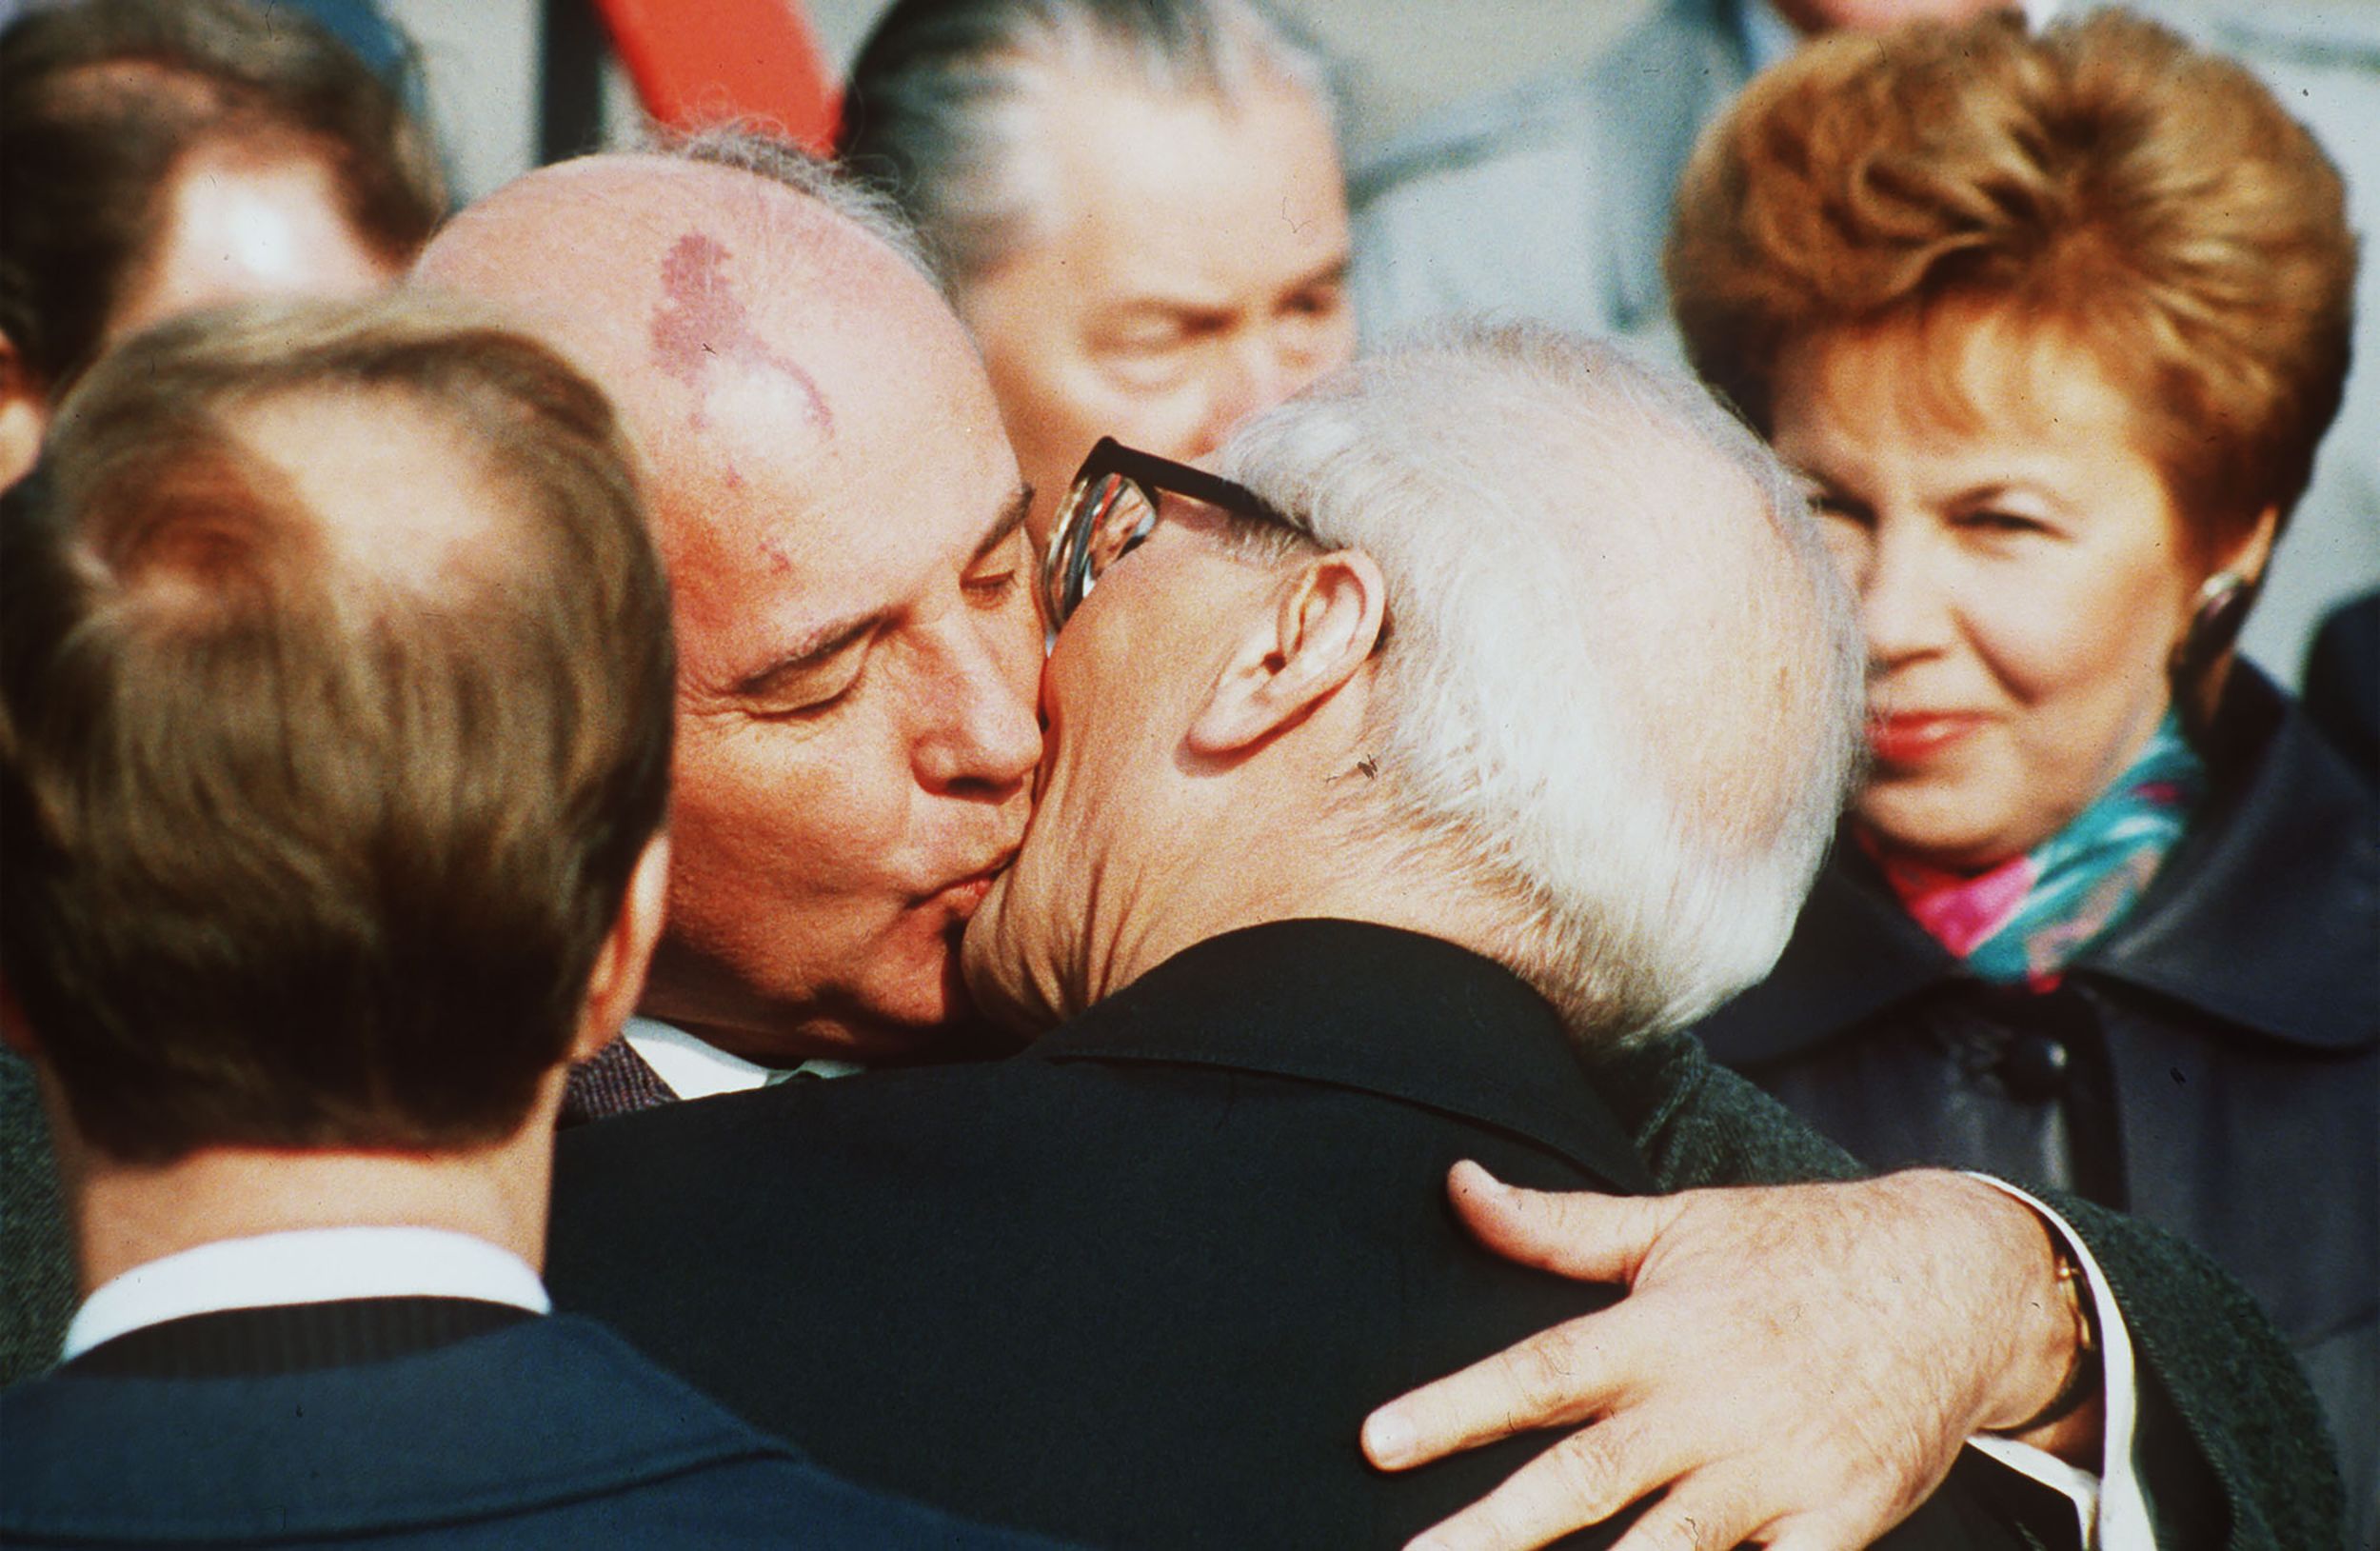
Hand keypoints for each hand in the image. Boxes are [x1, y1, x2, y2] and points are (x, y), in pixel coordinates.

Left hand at [1362, 1162, 2088, 1550]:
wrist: (1959, 1284)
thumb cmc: (1800, 1248)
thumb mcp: (1678, 1222)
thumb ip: (1560, 1225)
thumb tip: (1457, 1182)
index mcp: (1662, 1331)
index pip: (1540, 1375)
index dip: (1455, 1408)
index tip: (1376, 1442)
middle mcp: (1709, 1408)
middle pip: (1582, 1483)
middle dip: (1493, 1533)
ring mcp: (1774, 1476)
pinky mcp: (1837, 1526)